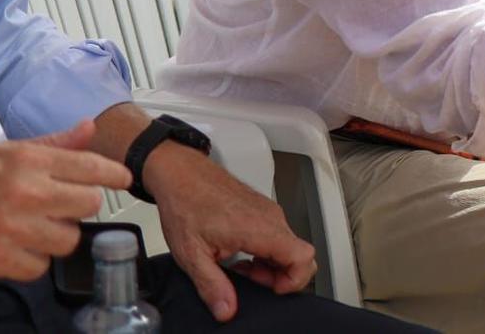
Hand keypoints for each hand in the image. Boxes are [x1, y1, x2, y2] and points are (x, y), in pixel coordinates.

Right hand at [0, 120, 129, 281]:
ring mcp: (10, 231)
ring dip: (59, 234)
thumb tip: (90, 128)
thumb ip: (53, 143)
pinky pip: (39, 268)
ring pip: (68, 240)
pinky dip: (35, 259)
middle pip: (88, 206)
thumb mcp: (6, 149)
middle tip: (64, 202)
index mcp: (27, 161)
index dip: (114, 174)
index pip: (90, 168)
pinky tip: (20, 245)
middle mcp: (23, 194)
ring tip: (39, 225)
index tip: (123, 178)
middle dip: (82, 204)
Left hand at [145, 145, 316, 321]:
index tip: (272, 289)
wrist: (181, 173)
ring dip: (270, 264)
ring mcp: (269, 210)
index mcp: (259, 228)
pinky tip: (240, 254)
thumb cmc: (186, 204)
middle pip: (299, 254)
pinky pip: (278, 234)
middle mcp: (271, 217)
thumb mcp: (192, 254)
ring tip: (240, 268)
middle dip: (279, 276)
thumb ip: (212, 285)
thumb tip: (227, 310)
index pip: (303, 257)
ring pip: (289, 245)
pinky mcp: (263, 208)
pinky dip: (265, 251)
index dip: (294, 280)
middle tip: (250, 281)